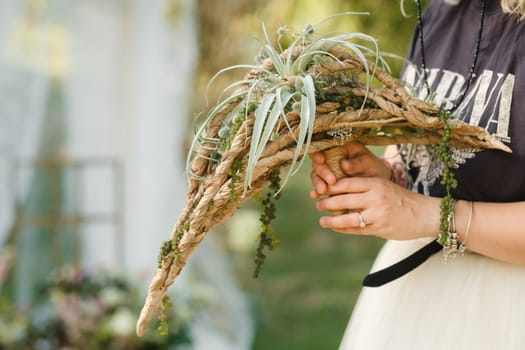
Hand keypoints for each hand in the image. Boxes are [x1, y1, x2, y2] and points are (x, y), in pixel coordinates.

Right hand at [309, 142, 390, 198]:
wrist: (378, 182)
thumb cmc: (374, 168)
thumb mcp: (369, 163)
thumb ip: (357, 163)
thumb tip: (344, 164)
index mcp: (340, 148)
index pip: (323, 147)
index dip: (319, 153)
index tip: (322, 160)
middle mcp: (330, 159)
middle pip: (318, 163)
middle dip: (322, 172)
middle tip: (331, 182)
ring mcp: (328, 172)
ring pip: (316, 175)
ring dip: (318, 183)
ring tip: (322, 191)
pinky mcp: (328, 184)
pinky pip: (319, 186)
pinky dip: (316, 191)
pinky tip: (315, 195)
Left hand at [315, 176, 440, 239]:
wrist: (426, 215)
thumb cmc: (403, 199)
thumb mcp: (385, 187)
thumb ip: (365, 188)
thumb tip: (339, 190)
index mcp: (376, 184)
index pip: (347, 183)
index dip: (331, 187)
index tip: (321, 189)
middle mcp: (375, 198)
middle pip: (343, 200)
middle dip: (327, 203)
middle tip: (318, 204)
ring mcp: (377, 215)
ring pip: (347, 218)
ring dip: (331, 220)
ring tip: (322, 221)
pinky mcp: (379, 229)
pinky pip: (356, 230)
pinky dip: (343, 230)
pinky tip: (336, 228)